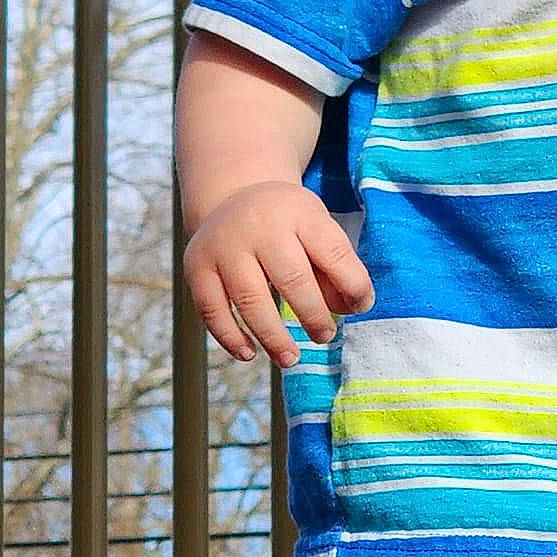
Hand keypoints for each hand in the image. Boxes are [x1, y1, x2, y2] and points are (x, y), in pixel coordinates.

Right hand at [184, 180, 373, 367]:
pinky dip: (230, 336)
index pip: (332, 251)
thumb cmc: (288, 226)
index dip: (353, 284)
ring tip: (290, 358)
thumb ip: (335, 269)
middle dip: (312, 314)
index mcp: (299, 213)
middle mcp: (259, 226)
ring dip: (272, 336)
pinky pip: (211, 309)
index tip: (360, 307)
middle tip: (325, 336)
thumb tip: (348, 309)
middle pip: (291, 277)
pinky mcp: (197, 266)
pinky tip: (249, 353)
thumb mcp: (317, 230)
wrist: (234, 197)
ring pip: (249, 298)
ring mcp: (224, 246)